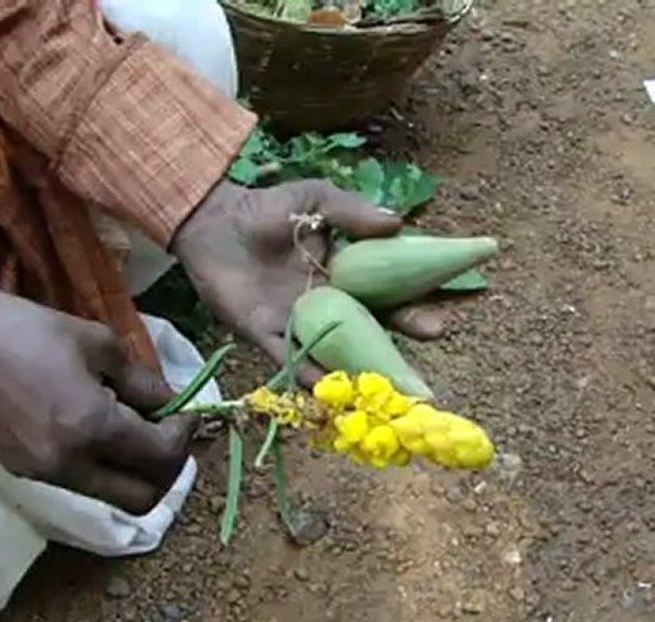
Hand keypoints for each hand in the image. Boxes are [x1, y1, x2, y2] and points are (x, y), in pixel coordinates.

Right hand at [0, 271, 198, 513]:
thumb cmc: (33, 330)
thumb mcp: (103, 344)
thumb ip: (145, 383)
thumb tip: (173, 407)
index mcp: (91, 427)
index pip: (162, 456)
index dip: (185, 435)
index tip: (186, 411)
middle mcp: (69, 463)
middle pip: (144, 499)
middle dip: (167, 469)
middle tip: (169, 433)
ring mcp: (44, 474)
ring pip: (113, 498)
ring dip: (137, 473)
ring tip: (137, 431)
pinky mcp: (24, 473)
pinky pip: (83, 484)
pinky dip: (106, 467)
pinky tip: (102, 432)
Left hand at [173, 180, 446, 384]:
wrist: (216, 221)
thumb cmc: (270, 207)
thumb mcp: (317, 199)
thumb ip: (352, 212)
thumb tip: (397, 222)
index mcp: (347, 276)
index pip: (388, 297)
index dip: (413, 309)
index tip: (438, 322)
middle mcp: (329, 304)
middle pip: (368, 332)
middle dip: (395, 348)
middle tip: (415, 362)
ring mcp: (300, 322)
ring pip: (335, 352)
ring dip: (357, 370)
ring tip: (382, 389)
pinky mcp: (267, 332)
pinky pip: (291, 358)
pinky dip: (308, 373)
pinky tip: (327, 388)